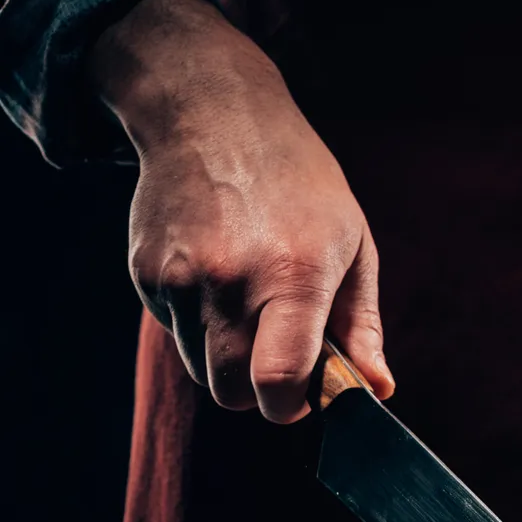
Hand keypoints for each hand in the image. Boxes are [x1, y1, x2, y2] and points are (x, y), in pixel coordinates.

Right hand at [91, 0, 394, 422]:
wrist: (216, 115)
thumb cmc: (301, 185)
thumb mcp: (352, 245)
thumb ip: (360, 326)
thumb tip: (376, 390)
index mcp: (294, 276)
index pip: (279, 382)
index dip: (292, 406)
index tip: (304, 394)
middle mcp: (231, 280)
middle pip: (233, 393)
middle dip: (260, 390)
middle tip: (281, 351)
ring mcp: (181, 278)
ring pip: (200, 370)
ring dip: (228, 360)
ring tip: (251, 304)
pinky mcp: (145, 274)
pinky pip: (175, 334)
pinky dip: (198, 326)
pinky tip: (217, 276)